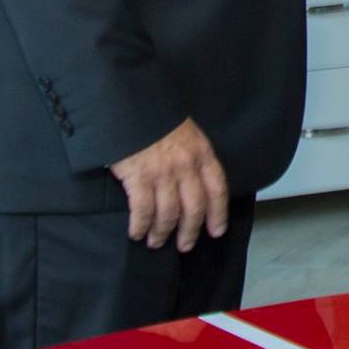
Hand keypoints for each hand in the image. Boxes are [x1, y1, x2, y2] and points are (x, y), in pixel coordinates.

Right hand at [109, 118, 229, 251]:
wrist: (130, 103)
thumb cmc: (156, 118)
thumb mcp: (186, 132)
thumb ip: (193, 157)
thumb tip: (194, 183)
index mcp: (202, 153)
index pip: (217, 189)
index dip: (218, 214)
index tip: (216, 231)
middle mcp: (186, 166)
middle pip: (194, 208)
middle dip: (190, 231)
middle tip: (185, 245)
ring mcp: (162, 173)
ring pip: (169, 214)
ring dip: (163, 233)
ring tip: (156, 242)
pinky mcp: (138, 177)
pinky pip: (143, 210)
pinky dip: (140, 226)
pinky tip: (137, 233)